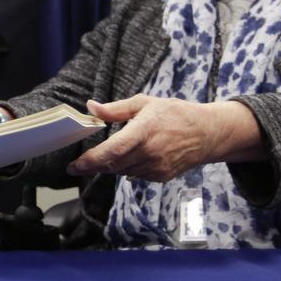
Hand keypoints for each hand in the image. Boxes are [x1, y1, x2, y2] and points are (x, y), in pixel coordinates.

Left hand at [65, 96, 264, 181]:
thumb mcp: (144, 103)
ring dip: (111, 166)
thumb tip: (90, 107)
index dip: (90, 161)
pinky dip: (128, 168)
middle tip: (79, 164)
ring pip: (122, 171)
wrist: (207, 133)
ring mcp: (156, 168)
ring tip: (111, 154)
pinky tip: (133, 156)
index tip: (74, 166)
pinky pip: (135, 175)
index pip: (112, 151)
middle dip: (94, 165)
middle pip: (112, 165)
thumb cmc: (174, 113)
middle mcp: (149, 153)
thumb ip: (115, 109)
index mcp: (144, 131)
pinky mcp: (161, 177)